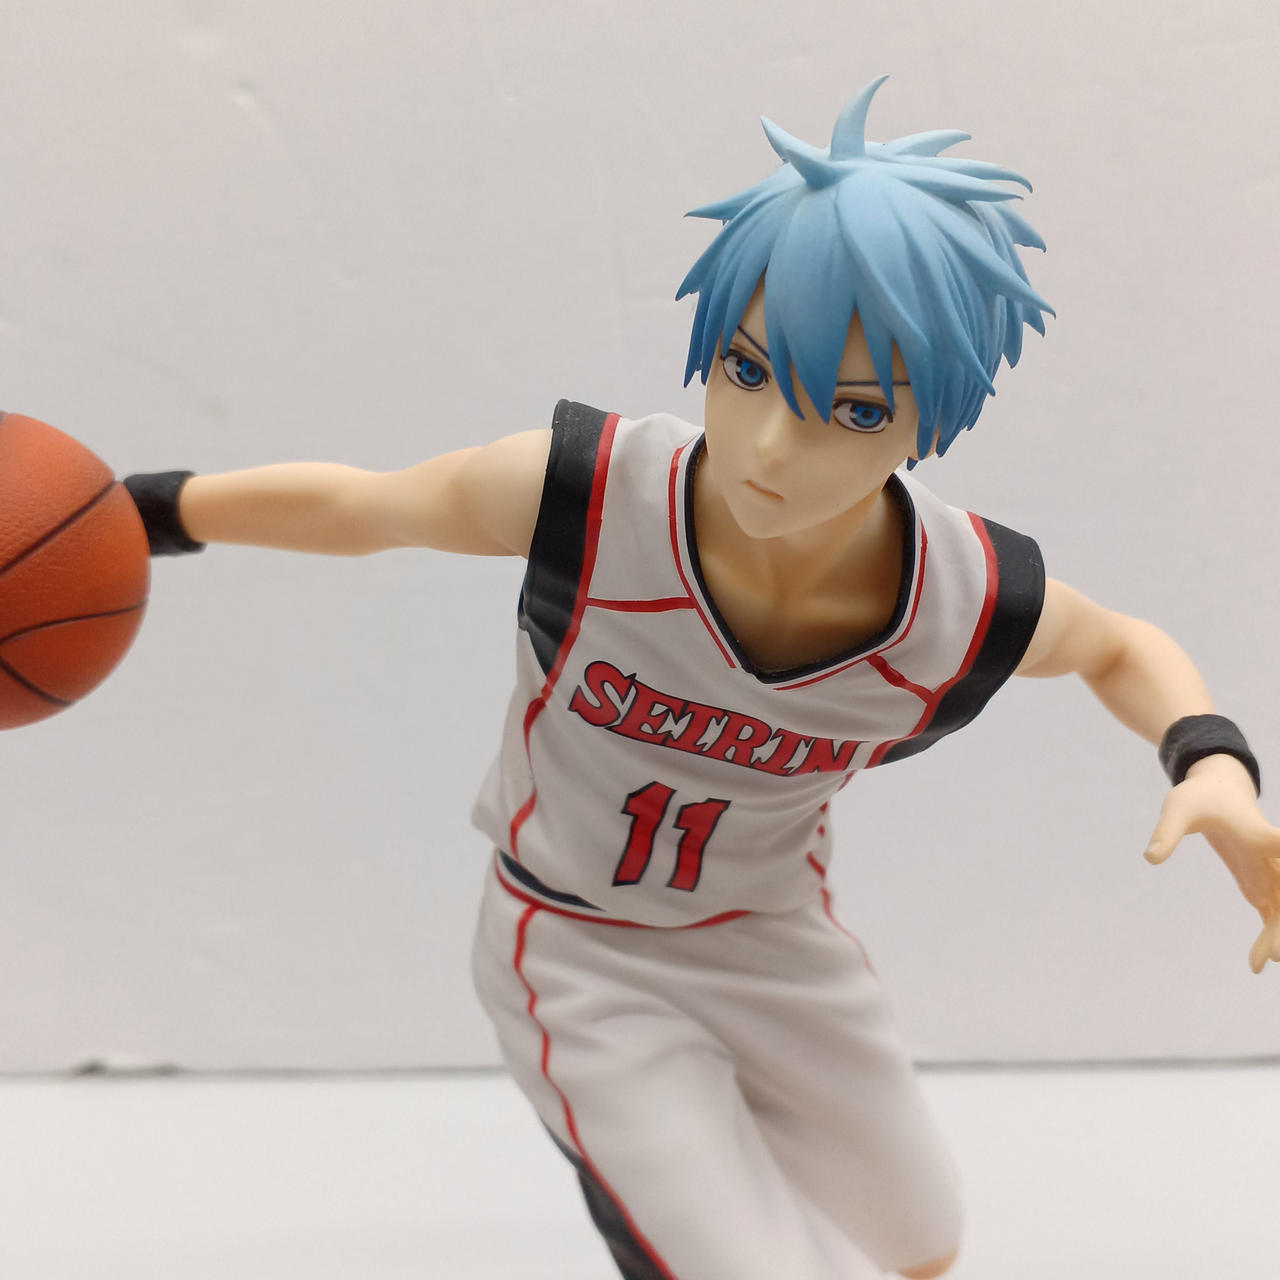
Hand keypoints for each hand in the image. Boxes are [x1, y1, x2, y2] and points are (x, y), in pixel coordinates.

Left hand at [1144, 754, 1279, 973]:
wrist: (1219, 789)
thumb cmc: (1200, 796)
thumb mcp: (1178, 808)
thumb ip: (1167, 833)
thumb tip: (1150, 858)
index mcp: (1257, 835)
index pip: (1279, 846)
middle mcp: (1271, 856)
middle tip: (1275, 955)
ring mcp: (1269, 871)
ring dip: (1276, 935)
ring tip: (1258, 965)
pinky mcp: (1260, 881)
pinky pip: (1270, 912)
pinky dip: (1268, 934)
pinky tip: (1256, 963)